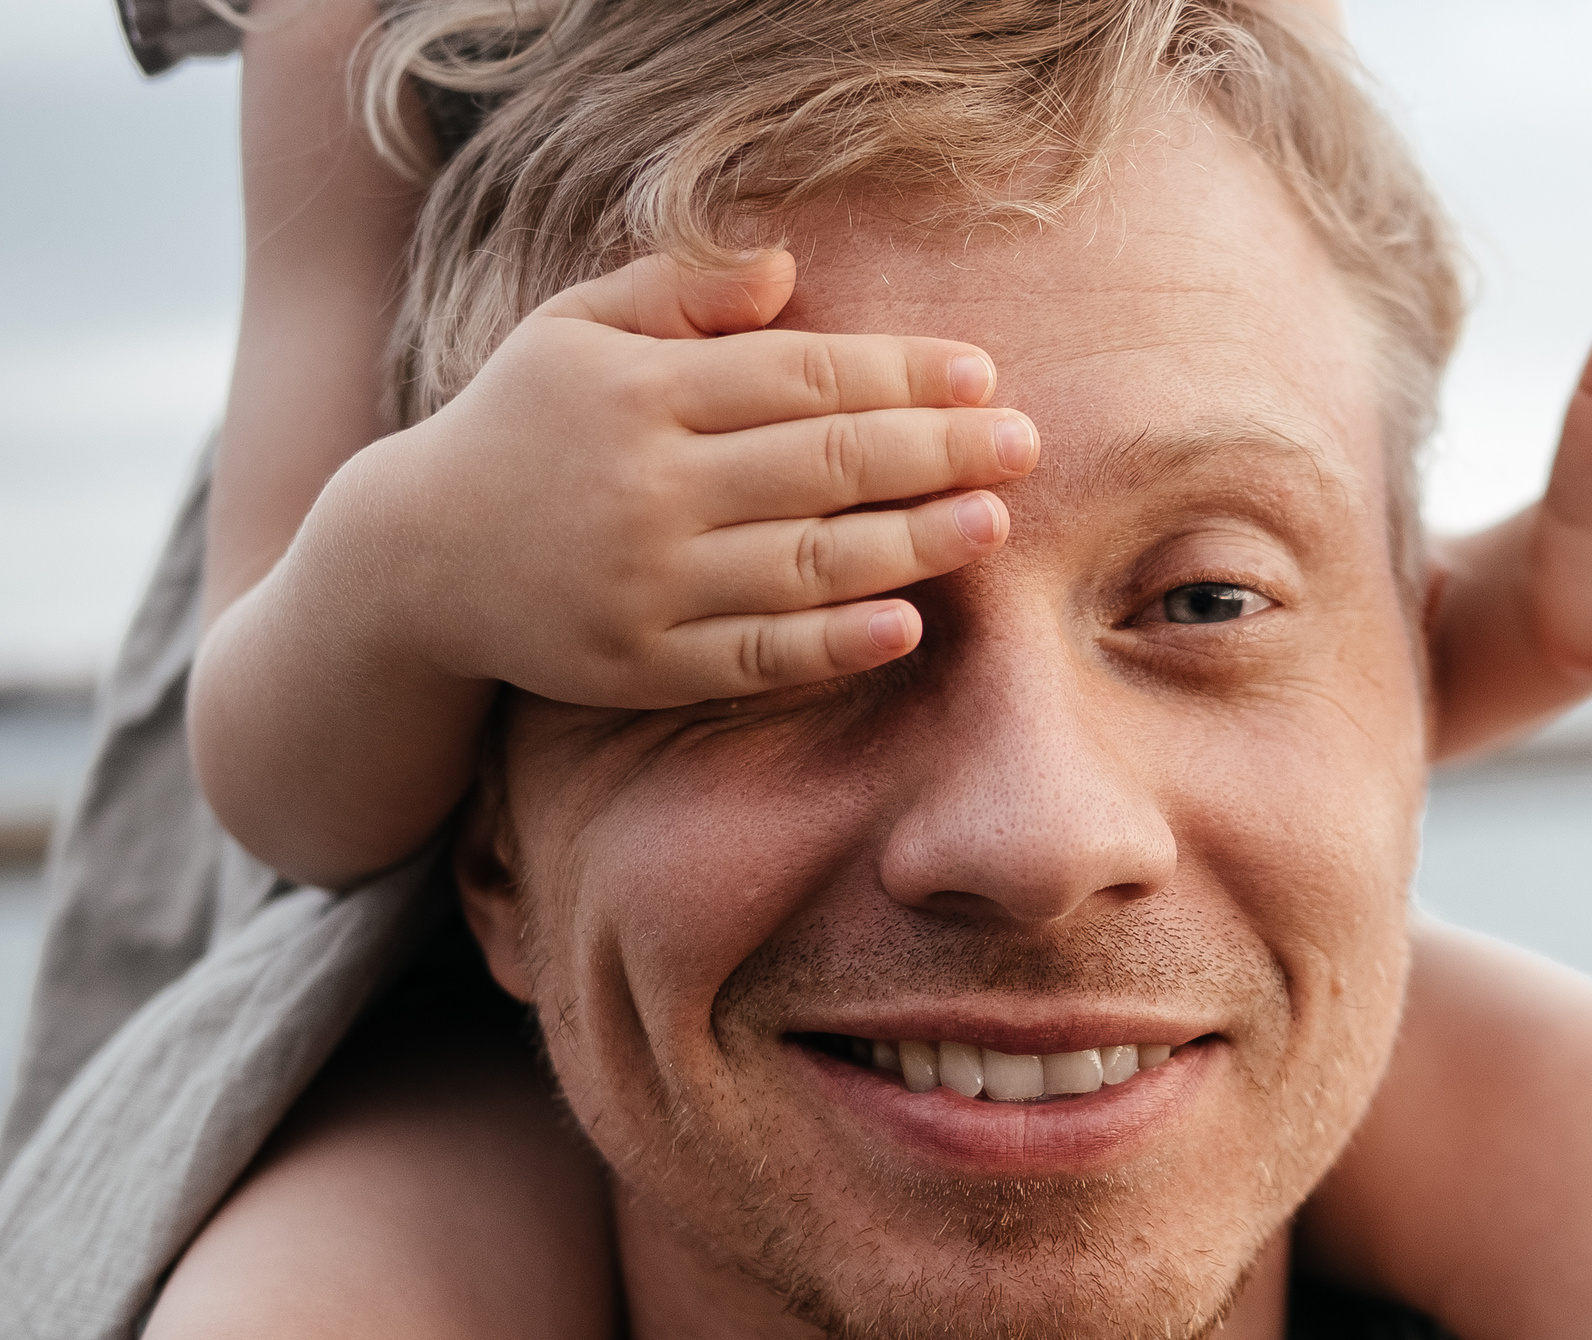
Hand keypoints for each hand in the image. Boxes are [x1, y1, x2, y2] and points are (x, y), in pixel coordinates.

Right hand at [349, 249, 1036, 706]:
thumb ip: (680, 292)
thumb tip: (789, 268)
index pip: (801, 375)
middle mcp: (647, 485)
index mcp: (641, 391)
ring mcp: (646, 583)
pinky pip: (759, 656)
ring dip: (910, 544)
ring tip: (989, 522)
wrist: (412, 562)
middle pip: (822, 464)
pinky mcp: (645, 664)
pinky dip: (836, 642)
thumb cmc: (522, 428)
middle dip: (934, 451)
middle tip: (1023, 443)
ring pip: (804, 562)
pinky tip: (905, 622)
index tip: (981, 374)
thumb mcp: (576, 330)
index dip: (900, 374)